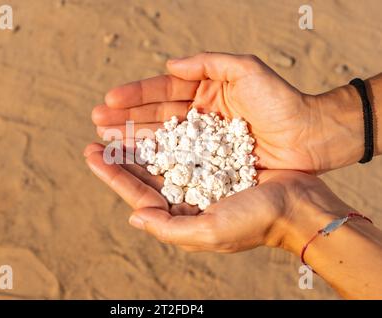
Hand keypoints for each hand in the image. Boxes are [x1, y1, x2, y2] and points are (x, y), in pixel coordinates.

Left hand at [83, 142, 347, 252]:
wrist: (299, 204)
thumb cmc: (256, 221)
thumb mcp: (209, 231)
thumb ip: (168, 228)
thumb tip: (134, 217)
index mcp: (181, 213)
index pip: (138, 193)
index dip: (112, 174)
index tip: (90, 153)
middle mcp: (188, 194)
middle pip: (145, 170)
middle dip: (121, 153)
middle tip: (97, 130)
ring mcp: (202, 173)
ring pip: (161, 152)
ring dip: (139, 137)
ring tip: (118, 122)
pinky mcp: (218, 155)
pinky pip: (185, 140)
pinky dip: (168, 129)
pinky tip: (154, 118)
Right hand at [92, 52, 364, 171]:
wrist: (310, 136)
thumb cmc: (281, 100)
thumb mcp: (247, 70)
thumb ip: (209, 64)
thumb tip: (170, 66)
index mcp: (205, 91)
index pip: (163, 90)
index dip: (135, 95)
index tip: (109, 100)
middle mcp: (199, 116)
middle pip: (156, 116)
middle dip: (126, 118)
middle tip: (96, 123)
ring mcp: (203, 141)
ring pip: (162, 139)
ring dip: (134, 139)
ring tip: (106, 141)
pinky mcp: (211, 164)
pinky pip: (178, 160)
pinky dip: (156, 161)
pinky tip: (135, 162)